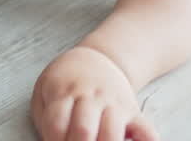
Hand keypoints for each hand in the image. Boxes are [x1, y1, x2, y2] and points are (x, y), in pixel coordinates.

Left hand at [31, 46, 157, 140]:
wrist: (98, 58)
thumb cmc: (66, 82)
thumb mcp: (45, 91)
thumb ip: (45, 118)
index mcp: (63, 92)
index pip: (56, 124)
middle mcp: (89, 97)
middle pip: (83, 130)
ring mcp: (113, 103)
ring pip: (111, 132)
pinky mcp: (133, 111)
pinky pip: (145, 130)